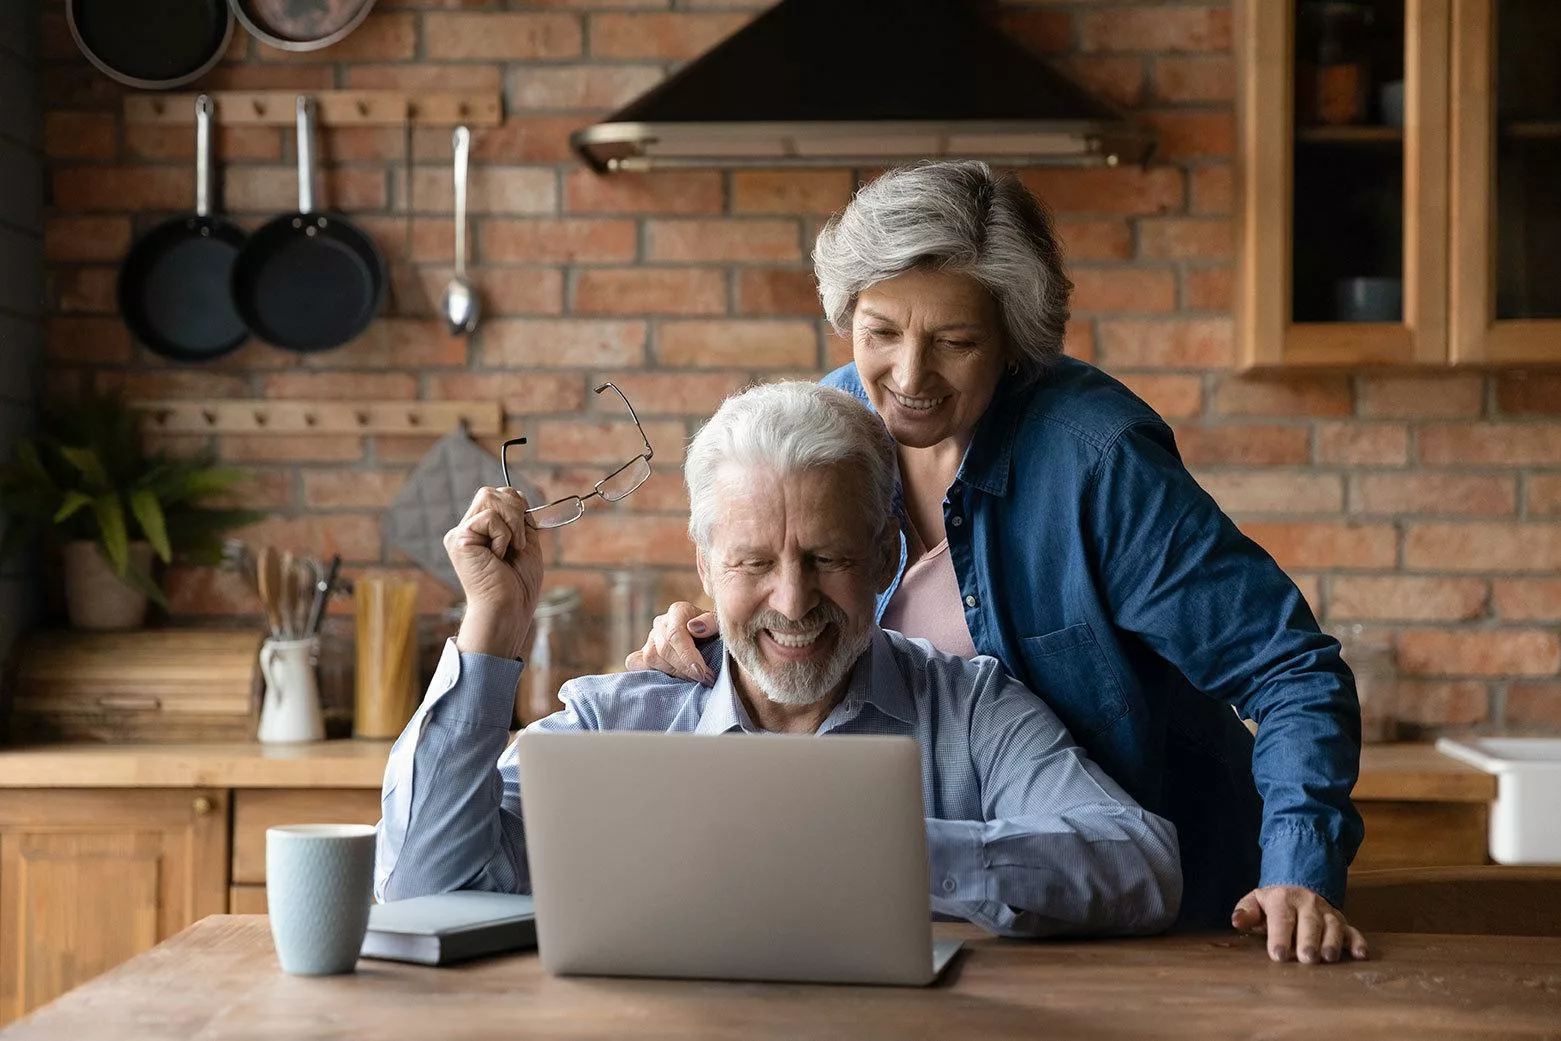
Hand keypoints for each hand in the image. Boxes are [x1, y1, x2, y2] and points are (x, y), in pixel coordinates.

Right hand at [444, 486, 543, 659]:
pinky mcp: (458, 539)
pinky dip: (503, 535)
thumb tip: (518, 495)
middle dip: (515, 510)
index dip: (517, 505)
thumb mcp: (526, 542)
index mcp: (482, 531)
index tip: (526, 529)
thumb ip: (520, 518)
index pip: (497, 496)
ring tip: (511, 549)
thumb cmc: (519, 583)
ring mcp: (460, 534)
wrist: (510, 607)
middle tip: (520, 542)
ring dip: (512, 522)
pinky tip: (497, 556)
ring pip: (489, 497)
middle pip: (491, 492)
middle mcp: (467, 530)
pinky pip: (489, 518)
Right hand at [624, 601, 717, 683]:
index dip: (688, 657)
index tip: (704, 674)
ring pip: (650, 657)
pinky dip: (648, 673)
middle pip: (663, 649)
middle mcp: (661, 622)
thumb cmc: (718, 633)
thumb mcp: (722, 625)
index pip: (675, 635)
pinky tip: (669, 680)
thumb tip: (694, 628)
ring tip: (693, 680)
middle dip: (684, 669)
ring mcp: (650, 638)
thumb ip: (711, 623)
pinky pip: (634, 662)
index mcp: (679, 611)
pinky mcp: (643, 652)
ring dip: (672, 673)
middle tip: (705, 680)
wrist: (712, 639)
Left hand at [1232, 885, 1367, 963]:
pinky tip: (1361, 954)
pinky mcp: (1342, 921)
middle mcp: (1307, 903)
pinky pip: (1352, 930)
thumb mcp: (1256, 901)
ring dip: (1332, 941)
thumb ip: (1246, 911)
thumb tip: (1237, 922)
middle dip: (1309, 940)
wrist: (1299, 882)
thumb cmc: (1274, 902)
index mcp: (1283, 899)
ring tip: (1329, 958)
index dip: (1279, 936)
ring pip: (1332, 925)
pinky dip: (1358, 941)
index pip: (1281, 917)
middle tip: (1306, 958)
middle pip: (1309, 922)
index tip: (1278, 955)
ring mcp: (1327, 912)